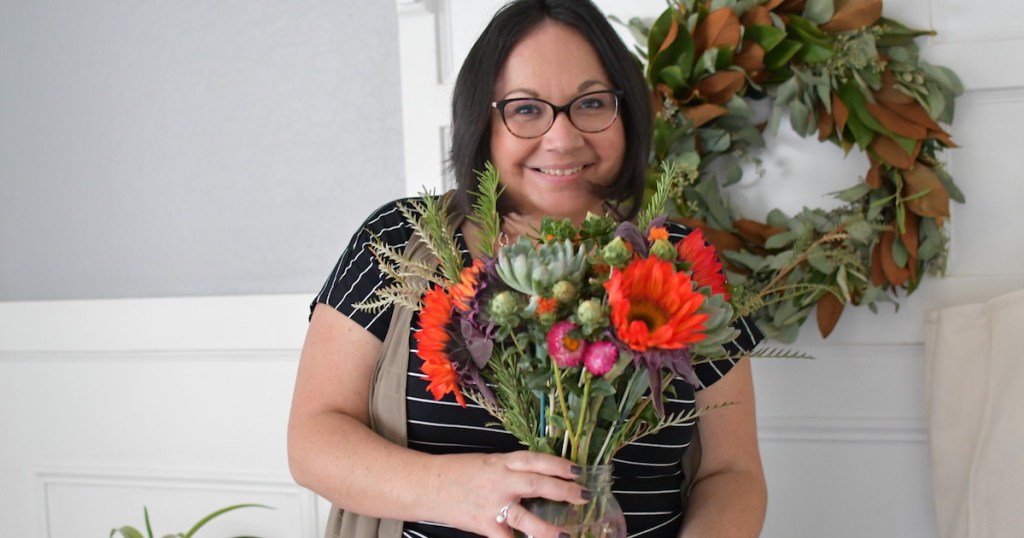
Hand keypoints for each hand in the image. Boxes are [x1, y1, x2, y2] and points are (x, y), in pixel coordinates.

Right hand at [431, 450, 587, 537]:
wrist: (427, 485)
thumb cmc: (459, 473)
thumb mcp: (488, 463)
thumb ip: (513, 470)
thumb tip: (543, 477)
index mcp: (502, 461)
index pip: (535, 460)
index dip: (558, 464)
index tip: (579, 470)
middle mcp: (500, 481)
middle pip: (536, 484)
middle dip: (563, 490)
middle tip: (584, 495)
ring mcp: (492, 505)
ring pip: (525, 518)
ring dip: (548, 529)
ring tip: (567, 535)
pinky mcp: (483, 525)